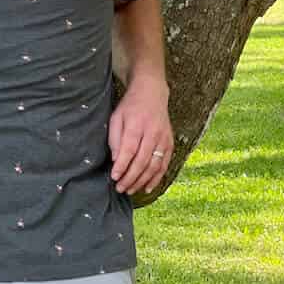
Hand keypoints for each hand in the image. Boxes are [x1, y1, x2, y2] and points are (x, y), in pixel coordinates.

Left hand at [108, 77, 171, 195]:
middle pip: (142, 161)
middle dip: (130, 178)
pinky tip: (147, 187)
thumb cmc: (130, 107)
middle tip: (120, 188)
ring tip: (130, 190)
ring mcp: (164, 139)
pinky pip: (164, 165)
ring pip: (154, 166)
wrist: (152, 93)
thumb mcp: (117, 117)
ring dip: (142, 181)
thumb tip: (116, 161)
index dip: (122, 166)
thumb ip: (115, 139)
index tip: (114, 177)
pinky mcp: (170, 143)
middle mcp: (153, 133)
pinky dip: (156, 178)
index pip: (129, 150)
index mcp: (137, 125)